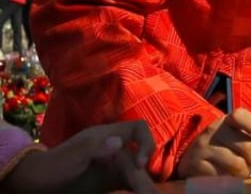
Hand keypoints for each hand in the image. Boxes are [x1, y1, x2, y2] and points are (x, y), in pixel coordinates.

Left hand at [5, 119, 155, 193]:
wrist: (36, 184)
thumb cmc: (54, 165)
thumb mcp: (73, 155)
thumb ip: (94, 147)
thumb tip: (119, 142)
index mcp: (108, 136)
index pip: (139, 129)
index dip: (146, 141)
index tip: (139, 162)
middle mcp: (115, 149)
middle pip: (140, 158)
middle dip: (145, 176)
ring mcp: (113, 166)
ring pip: (137, 173)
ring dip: (143, 185)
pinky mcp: (111, 182)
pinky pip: (129, 184)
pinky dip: (135, 190)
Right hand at [177, 108, 250, 177]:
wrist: (193, 158)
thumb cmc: (225, 147)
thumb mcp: (240, 137)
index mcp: (226, 121)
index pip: (240, 116)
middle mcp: (213, 131)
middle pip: (245, 145)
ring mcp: (203, 148)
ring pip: (236, 164)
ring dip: (246, 171)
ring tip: (245, 171)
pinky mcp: (196, 166)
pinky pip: (222, 176)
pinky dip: (231, 179)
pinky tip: (230, 176)